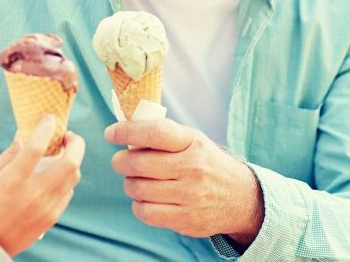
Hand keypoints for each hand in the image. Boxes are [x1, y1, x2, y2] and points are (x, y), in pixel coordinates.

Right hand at [0, 116, 85, 256]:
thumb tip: (23, 134)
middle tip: (68, 136)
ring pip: (74, 176)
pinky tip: (55, 176)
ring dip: (72, 160)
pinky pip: (68, 192)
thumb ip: (8, 154)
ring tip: (62, 154)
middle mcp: (34, 193)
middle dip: (76, 143)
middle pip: (70, 162)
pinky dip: (66, 179)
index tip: (49, 118)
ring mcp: (46, 207)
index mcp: (13, 180)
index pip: (37, 147)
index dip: (46, 128)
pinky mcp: (52, 217)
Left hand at [105, 118, 262, 246]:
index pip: (154, 133)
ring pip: (138, 189)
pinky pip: (145, 212)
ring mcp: (190, 195)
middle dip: (120, 162)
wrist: (239, 197)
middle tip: (120, 161)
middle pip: (139, 164)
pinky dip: (138, 204)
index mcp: (192, 142)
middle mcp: (192, 168)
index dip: (127, 132)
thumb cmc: (205, 162)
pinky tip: (145, 198)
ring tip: (135, 180)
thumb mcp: (191, 140)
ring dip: (129, 183)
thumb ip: (161, 134)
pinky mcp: (186, 219)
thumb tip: (122, 131)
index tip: (110, 133)